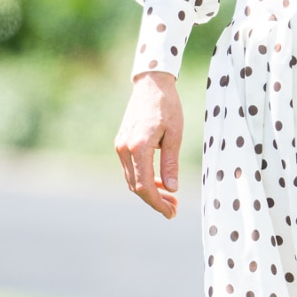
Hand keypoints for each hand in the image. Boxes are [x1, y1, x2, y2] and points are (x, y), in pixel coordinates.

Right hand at [115, 71, 182, 218]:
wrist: (151, 84)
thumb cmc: (167, 106)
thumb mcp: (176, 134)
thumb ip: (171, 162)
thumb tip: (172, 188)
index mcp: (138, 147)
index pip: (144, 185)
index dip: (157, 203)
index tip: (171, 213)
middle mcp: (124, 149)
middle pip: (136, 186)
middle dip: (155, 200)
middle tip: (175, 208)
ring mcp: (120, 146)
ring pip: (132, 179)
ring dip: (149, 191)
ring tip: (170, 198)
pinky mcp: (121, 143)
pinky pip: (131, 169)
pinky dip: (144, 179)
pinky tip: (160, 182)